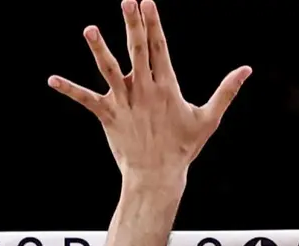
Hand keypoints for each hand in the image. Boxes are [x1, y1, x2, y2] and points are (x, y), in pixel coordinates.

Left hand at [49, 0, 250, 181]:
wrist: (157, 176)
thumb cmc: (183, 148)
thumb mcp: (208, 119)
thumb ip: (226, 91)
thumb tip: (246, 70)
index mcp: (167, 87)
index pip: (160, 48)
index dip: (154, 24)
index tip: (148, 3)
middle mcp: (144, 90)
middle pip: (138, 51)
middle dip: (133, 25)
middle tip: (127, 2)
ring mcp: (125, 102)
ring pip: (110, 70)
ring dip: (99, 49)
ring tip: (90, 30)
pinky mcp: (108, 116)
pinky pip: (86, 100)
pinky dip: (69, 90)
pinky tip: (52, 80)